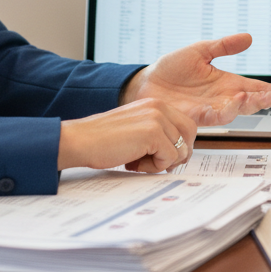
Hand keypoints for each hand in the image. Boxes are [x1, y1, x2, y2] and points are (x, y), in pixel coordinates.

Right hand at [57, 97, 195, 172]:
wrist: (80, 140)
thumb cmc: (103, 139)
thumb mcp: (137, 128)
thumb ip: (158, 133)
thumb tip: (181, 153)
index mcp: (156, 104)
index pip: (186, 125)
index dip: (179, 145)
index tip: (164, 156)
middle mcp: (159, 107)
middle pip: (190, 136)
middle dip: (178, 154)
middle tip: (156, 163)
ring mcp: (157, 119)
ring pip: (180, 150)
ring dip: (161, 163)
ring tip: (137, 161)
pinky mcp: (153, 133)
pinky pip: (169, 158)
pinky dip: (153, 167)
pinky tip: (133, 162)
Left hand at [120, 33, 270, 125]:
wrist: (145, 83)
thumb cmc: (171, 69)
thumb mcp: (200, 51)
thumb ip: (223, 46)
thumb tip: (248, 37)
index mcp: (226, 83)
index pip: (256, 88)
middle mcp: (222, 98)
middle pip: (252, 101)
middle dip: (267, 99)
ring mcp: (209, 109)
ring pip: (236, 111)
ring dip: (247, 105)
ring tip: (255, 97)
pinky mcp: (194, 116)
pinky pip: (213, 116)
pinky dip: (224, 111)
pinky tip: (232, 103)